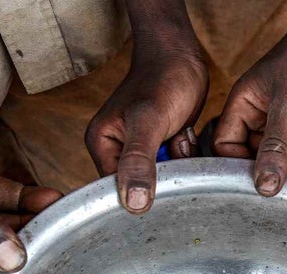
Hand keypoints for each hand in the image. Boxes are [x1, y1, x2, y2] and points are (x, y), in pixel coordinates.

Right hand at [86, 37, 207, 212]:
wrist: (182, 54)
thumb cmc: (162, 79)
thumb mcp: (149, 121)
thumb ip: (138, 162)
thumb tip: (133, 205)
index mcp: (102, 145)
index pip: (115, 190)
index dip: (139, 193)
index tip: (162, 179)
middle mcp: (116, 150)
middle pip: (140, 186)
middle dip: (163, 175)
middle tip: (174, 145)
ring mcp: (139, 149)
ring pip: (162, 178)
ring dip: (177, 164)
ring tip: (178, 136)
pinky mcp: (159, 145)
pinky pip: (174, 166)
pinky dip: (184, 156)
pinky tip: (184, 135)